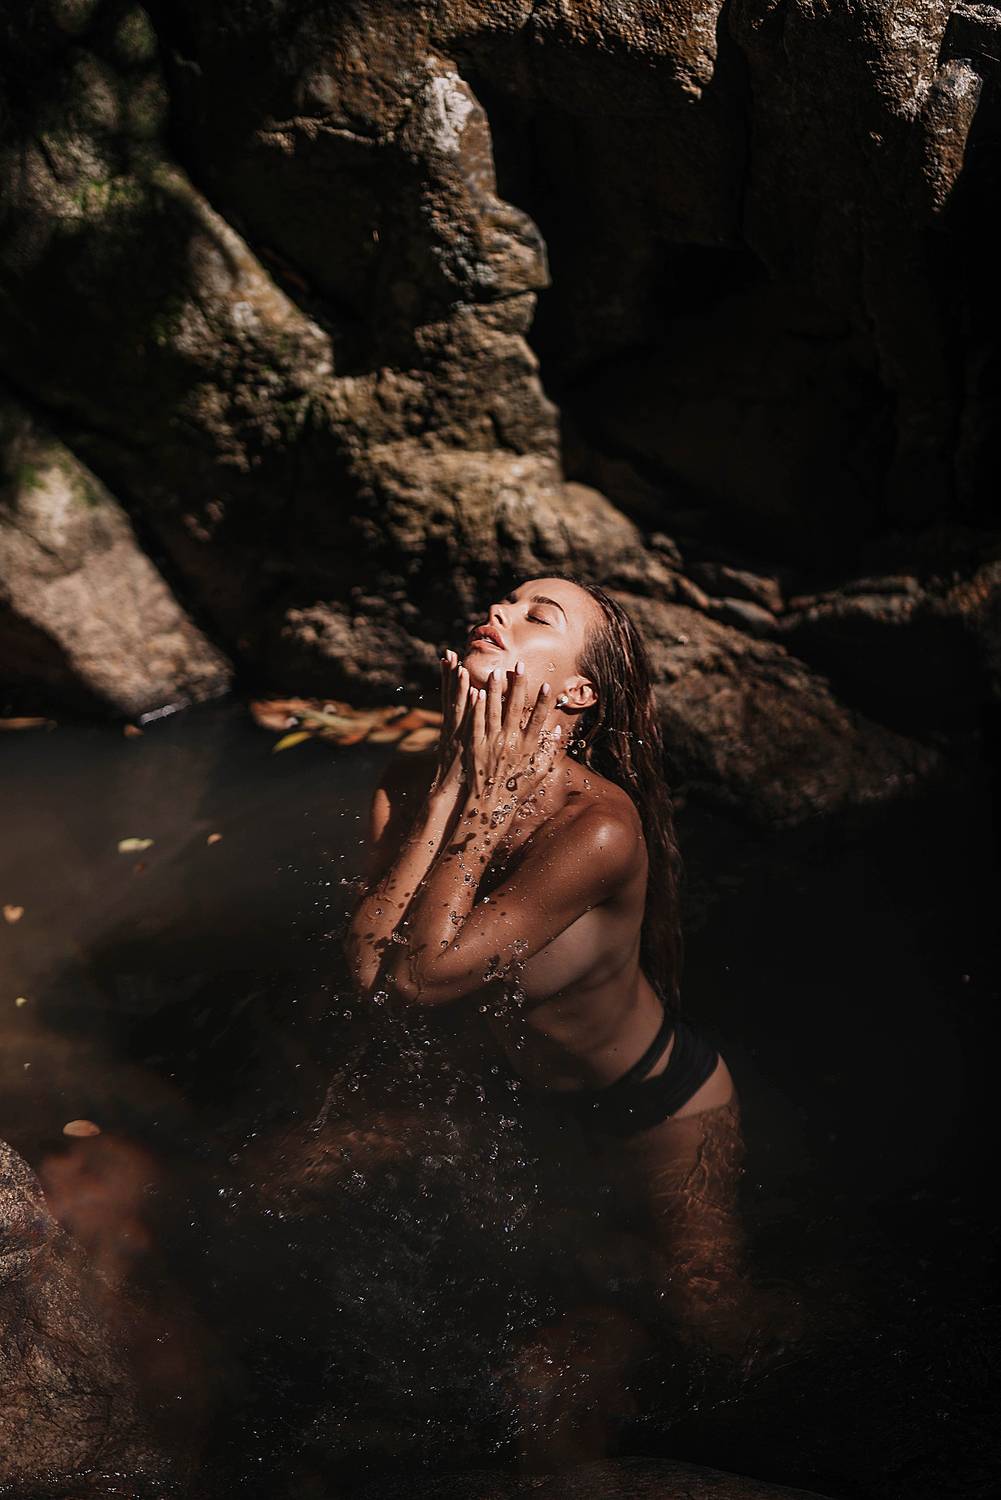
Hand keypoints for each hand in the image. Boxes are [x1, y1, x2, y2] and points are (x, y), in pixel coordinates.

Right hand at [430, 650, 471, 797]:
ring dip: (458, 686)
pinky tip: (473, 693)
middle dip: (448, 674)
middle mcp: (454, 729)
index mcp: (455, 728)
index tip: (449, 657)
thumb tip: (470, 722)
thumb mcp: (464, 751)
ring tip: (460, 666)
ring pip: (458, 707)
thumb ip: (465, 732)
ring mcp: (459, 736)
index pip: (451, 697)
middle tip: (448, 652)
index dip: (449, 677)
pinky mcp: (466, 745)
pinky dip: (469, 708)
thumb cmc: (463, 777)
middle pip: (450, 696)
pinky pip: (468, 723)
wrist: (455, 797)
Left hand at [464, 661, 560, 814]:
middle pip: (515, 708)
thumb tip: (556, 730)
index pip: (538, 720)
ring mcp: (491, 744)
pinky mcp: (475, 746)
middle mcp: (510, 743)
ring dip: (496, 690)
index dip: (542, 702)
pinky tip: (477, 692)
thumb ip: (548, 752)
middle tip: (519, 664)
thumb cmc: (515, 791)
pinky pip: (476, 723)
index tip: (546, 685)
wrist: (489, 806)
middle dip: (519, 685)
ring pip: (494, 711)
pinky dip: (476, 708)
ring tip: (497, 672)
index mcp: (527, 748)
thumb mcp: (537, 773)